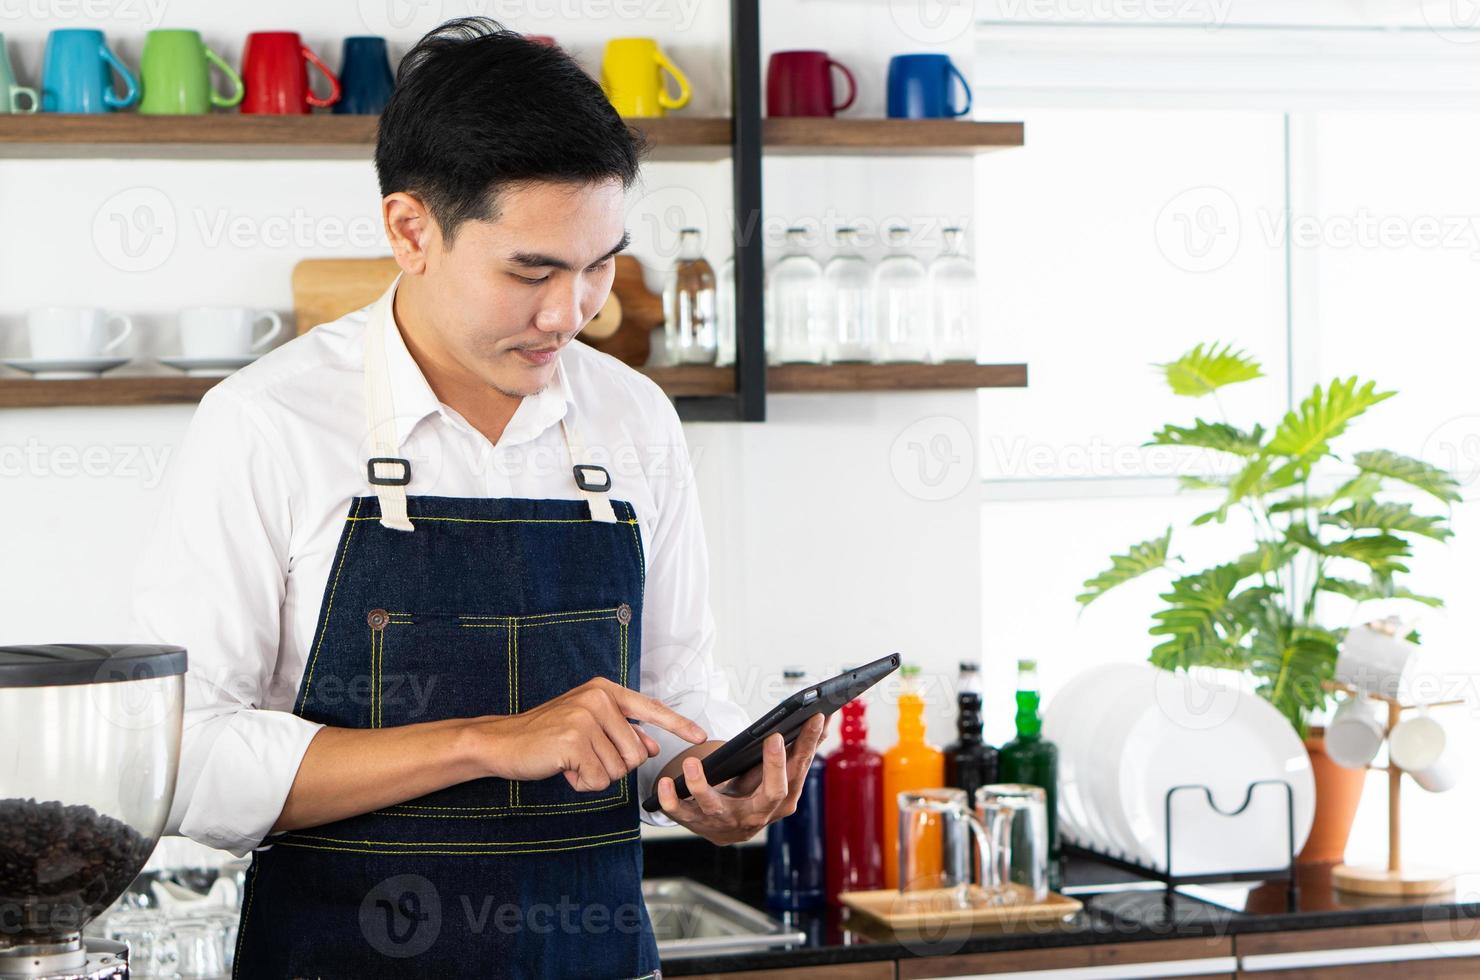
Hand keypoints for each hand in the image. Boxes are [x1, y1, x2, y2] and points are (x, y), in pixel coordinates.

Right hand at [469, 677, 706, 790]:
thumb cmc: (546, 735)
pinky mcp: (574, 740)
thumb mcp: (588, 728)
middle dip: (612, 766)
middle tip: (582, 756)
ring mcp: (586, 717)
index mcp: (604, 690)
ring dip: (595, 775)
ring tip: (570, 760)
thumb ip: (621, 734)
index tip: (699, 736)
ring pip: (617, 769)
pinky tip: (563, 769)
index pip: (650, 709)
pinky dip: (582, 784)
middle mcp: (598, 698)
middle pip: (635, 753)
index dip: (677, 725)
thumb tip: (651, 746)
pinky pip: (598, 780)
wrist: (502, 742)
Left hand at [655, 714, 826, 844]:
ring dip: (702, 786)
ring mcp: (726, 822)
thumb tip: (825, 720)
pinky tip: (664, 783)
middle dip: (775, 766)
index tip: (815, 717)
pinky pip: (682, 815)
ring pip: (716, 807)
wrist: (726, 827)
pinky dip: (671, 801)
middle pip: (774, 794)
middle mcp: (758, 815)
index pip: (800, 771)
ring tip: (693, 762)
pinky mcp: (698, 824)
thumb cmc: (754, 792)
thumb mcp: (777, 775)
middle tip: (774, 737)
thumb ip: (798, 750)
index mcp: (783, 801)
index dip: (809, 745)